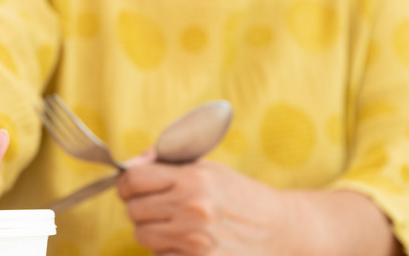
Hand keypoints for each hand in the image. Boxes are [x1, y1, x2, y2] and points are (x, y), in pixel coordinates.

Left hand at [117, 158, 297, 255]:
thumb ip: (164, 162)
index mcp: (194, 179)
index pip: (133, 179)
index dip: (127, 183)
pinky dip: (168, 251)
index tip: (132, 188)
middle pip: (134, 209)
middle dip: (141, 207)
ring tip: (175, 225)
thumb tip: (128, 165)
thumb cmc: (241, 195)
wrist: (281, 230)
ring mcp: (196, 241)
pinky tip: (187, 243)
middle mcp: (193, 209)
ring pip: (142, 236)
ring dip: (152, 231)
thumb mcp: (207, 167)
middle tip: (160, 207)